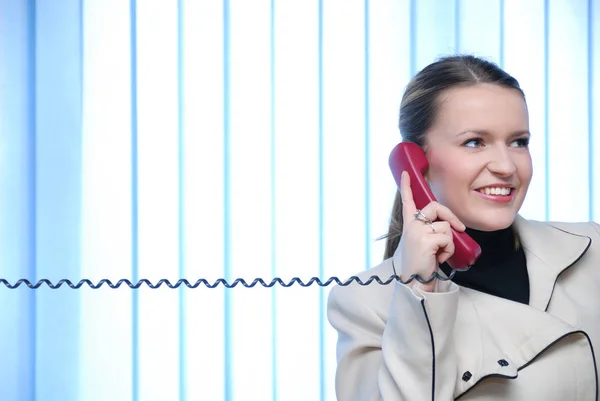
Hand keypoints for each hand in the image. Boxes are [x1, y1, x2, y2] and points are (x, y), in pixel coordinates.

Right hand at [396, 171, 465, 291]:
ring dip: (448, 242)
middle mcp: (411, 225)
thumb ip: (431, 230)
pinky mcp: (426, 239)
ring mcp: (418, 231)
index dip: (406, 186)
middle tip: (460, 227)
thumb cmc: (421, 263)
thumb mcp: (423, 242)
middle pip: (436, 207)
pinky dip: (448, 250)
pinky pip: (448, 238)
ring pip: (446, 226)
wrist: (415, 281)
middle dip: (451, 216)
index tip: (406, 174)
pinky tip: (438, 258)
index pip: (407, 201)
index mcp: (409, 224)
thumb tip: (451, 225)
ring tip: (438, 253)